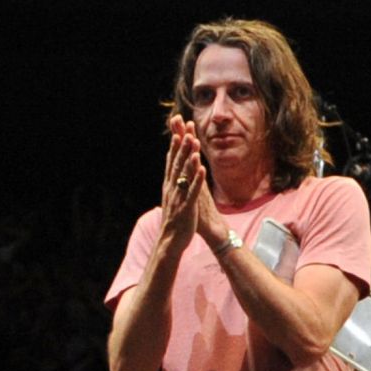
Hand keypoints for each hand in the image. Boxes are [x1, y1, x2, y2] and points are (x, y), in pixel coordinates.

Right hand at [159, 117, 203, 243]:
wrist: (170, 241)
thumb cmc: (174, 218)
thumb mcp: (172, 197)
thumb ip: (173, 182)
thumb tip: (171, 170)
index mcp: (169, 186)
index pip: (172, 162)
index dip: (175, 145)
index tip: (178, 129)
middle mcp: (172, 189)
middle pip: (178, 164)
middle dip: (182, 146)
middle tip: (186, 129)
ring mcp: (179, 197)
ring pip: (184, 174)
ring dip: (189, 157)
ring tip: (193, 142)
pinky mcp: (187, 207)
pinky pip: (193, 191)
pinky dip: (197, 179)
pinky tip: (202, 168)